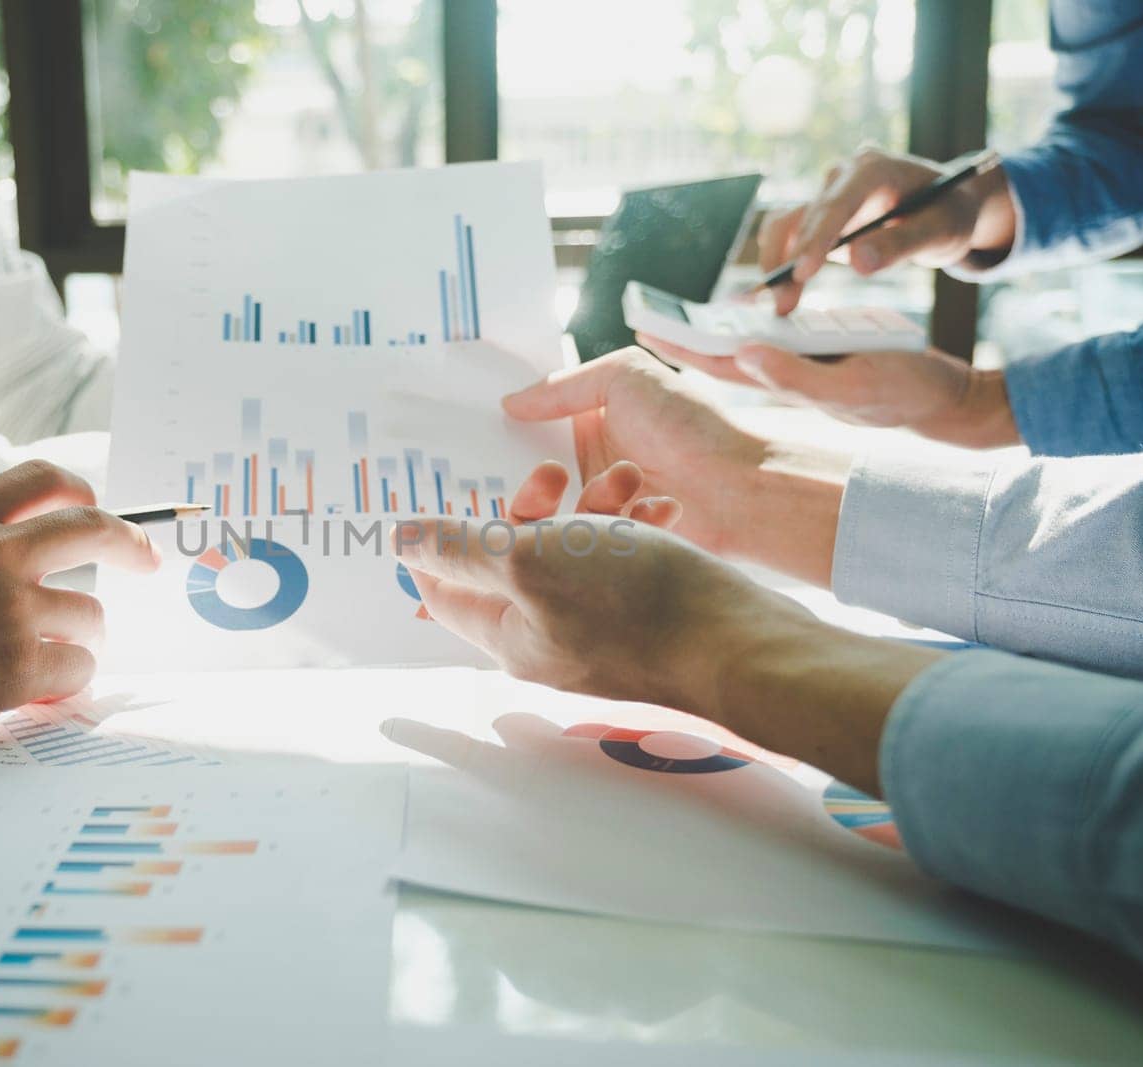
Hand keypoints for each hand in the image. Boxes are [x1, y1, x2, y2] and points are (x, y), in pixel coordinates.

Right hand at [0, 460, 158, 731]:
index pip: (37, 480)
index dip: (76, 489)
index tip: (94, 502)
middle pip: (90, 529)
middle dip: (129, 543)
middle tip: (146, 559)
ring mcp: (12, 609)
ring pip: (89, 614)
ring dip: (81, 636)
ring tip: (59, 652)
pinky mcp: (19, 665)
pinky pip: (77, 668)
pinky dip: (66, 681)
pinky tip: (43, 689)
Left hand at [394, 514, 814, 713]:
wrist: (742, 642)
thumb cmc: (637, 603)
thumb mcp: (531, 560)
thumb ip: (462, 547)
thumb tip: (399, 539)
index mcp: (508, 634)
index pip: (443, 588)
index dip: (439, 538)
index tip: (448, 491)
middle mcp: (547, 638)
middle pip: (511, 558)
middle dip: (531, 504)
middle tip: (553, 474)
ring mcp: (598, 630)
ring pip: (573, 550)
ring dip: (593, 504)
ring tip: (629, 480)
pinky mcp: (643, 617)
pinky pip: (622, 561)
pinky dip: (634, 526)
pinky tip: (660, 507)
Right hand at [504, 347, 837, 568]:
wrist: (740, 489)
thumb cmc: (690, 425)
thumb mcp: (625, 376)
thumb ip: (564, 385)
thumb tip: (510, 403)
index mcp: (592, 420)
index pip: (531, 424)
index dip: (500, 427)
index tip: (464, 432)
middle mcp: (591, 462)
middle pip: (528, 469)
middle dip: (507, 472)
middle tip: (476, 475)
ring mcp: (598, 505)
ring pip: (543, 509)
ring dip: (549, 501)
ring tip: (559, 495)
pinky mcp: (607, 542)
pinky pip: (569, 540)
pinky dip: (568, 532)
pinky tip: (567, 525)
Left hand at [637, 336, 1020, 447]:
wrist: (946, 402)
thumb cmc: (903, 392)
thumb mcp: (851, 381)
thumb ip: (797, 373)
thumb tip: (743, 353)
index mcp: (784, 381)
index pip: (717, 362)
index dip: (679, 346)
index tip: (640, 328)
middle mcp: (785, 377)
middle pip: (721, 355)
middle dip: (682, 339)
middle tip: (642, 319)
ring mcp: (802, 370)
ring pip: (742, 349)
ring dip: (709, 334)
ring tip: (674, 317)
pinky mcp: (822, 360)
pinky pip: (772, 343)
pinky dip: (748, 329)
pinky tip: (736, 318)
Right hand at [760, 146, 1015, 314]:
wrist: (946, 206)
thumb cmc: (948, 214)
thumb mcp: (940, 230)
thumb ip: (901, 244)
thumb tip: (858, 263)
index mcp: (874, 169)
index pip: (837, 204)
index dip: (816, 238)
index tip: (803, 273)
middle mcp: (842, 176)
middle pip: (803, 217)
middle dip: (790, 262)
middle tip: (783, 305)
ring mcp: (827, 194)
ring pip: (785, 225)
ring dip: (777, 263)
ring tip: (781, 304)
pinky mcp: (818, 215)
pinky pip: (787, 234)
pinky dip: (780, 261)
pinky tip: (782, 291)